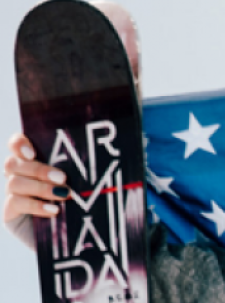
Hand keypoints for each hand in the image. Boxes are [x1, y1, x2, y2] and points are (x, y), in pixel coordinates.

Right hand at [4, 0, 140, 250]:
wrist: (99, 234)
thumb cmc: (106, 191)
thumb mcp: (117, 156)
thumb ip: (122, 118)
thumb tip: (135, 68)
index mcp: (43, 155)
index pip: (20, 139)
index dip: (21, 141)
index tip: (36, 148)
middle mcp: (24, 170)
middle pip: (12, 160)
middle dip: (35, 168)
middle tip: (63, 178)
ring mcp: (15, 192)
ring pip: (12, 181)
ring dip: (39, 188)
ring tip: (65, 197)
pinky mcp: (12, 215)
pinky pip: (12, 205)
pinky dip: (34, 206)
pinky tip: (54, 212)